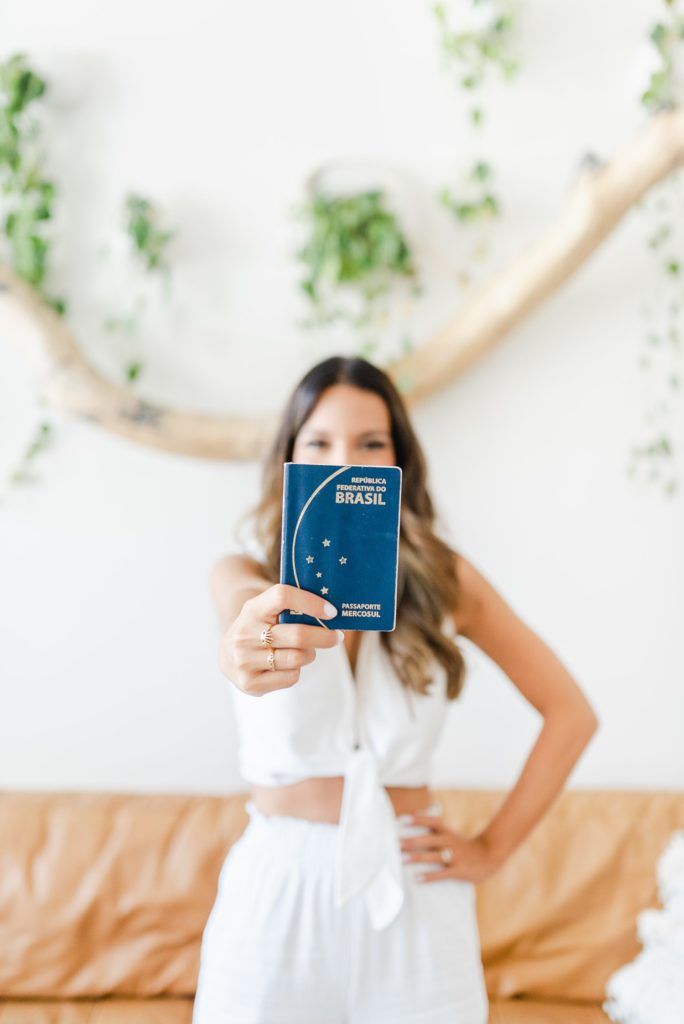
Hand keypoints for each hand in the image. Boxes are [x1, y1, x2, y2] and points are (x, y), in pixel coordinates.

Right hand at [219, 583, 341, 695]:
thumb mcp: (266, 611)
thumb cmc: (259, 628)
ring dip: (309, 654)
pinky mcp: (249, 683)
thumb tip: (331, 610)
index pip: (282, 596)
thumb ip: (290, 607)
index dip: (310, 602)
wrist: (227, 654)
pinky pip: (290, 677)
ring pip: (297, 658)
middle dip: (324, 636)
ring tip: (307, 651)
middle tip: (336, 637)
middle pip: (297, 635)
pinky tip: (288, 666)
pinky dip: (296, 671)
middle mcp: (244, 634)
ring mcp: (244, 660)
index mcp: (252, 609)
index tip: (331, 611)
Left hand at [399, 810, 504, 883]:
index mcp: (448, 832)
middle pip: (429, 840)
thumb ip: (434, 827)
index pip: (433, 822)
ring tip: (403, 859)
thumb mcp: (451, 833)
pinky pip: (443, 874)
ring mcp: (455, 856)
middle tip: (396, 843)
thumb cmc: (465, 845)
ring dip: (418, 858)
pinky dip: (430, 876)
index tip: (404, 819)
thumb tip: (416, 813)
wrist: (490, 855)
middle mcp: (451, 842)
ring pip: (434, 856)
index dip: (419, 820)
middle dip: (413, 842)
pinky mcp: (459, 870)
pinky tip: (418, 878)